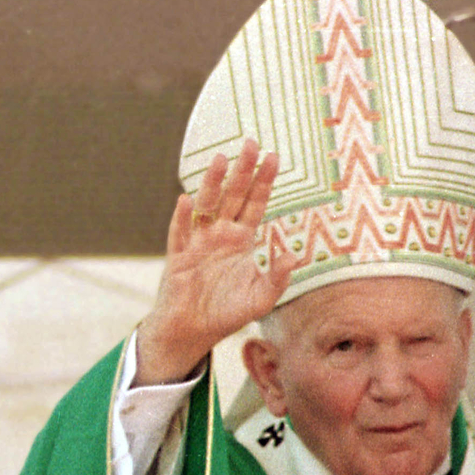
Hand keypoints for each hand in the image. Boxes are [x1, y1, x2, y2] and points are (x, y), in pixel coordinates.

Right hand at [135, 139, 296, 385]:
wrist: (193, 332)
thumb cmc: (226, 313)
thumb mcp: (261, 298)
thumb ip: (279, 278)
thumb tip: (295, 255)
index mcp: (240, 240)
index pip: (255, 203)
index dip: (264, 181)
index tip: (274, 157)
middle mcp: (220, 235)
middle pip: (232, 195)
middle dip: (242, 170)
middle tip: (251, 143)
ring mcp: (197, 243)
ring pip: (206, 206)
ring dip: (212, 183)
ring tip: (221, 159)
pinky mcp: (179, 258)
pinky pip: (180, 234)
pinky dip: (183, 219)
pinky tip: (187, 201)